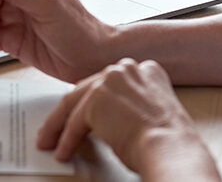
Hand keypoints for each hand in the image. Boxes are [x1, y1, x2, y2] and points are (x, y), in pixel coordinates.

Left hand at [37, 58, 218, 178]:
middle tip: (57, 127)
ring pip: (75, 104)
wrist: (170, 148)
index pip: (110, 83)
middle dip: (70, 111)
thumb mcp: (153, 113)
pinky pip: (73, 123)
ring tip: (51, 141)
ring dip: (59, 126)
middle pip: (88, 89)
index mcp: (146, 70)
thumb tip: (109, 120)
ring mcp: (110, 80)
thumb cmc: (169, 141)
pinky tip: (63, 152)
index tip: (84, 111)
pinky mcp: (96, 99)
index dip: (94, 99)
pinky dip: (66, 140)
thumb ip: (132, 105)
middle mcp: (127, 69)